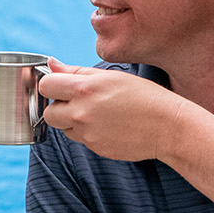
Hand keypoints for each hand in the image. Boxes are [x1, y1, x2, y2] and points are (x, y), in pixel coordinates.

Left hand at [38, 58, 201, 161]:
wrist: (167, 126)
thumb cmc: (143, 96)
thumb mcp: (111, 76)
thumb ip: (76, 72)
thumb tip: (50, 64)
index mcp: (84, 88)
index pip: (45, 86)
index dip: (52, 85)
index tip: (61, 86)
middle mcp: (81, 112)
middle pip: (49, 112)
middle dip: (59, 107)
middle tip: (80, 102)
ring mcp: (87, 133)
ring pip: (64, 128)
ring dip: (73, 121)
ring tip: (99, 114)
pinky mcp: (95, 148)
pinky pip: (81, 139)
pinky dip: (88, 133)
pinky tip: (108, 126)